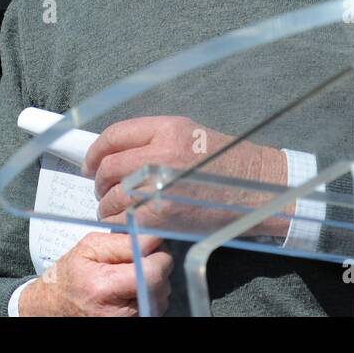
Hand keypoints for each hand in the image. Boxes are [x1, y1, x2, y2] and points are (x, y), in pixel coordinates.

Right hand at [19, 232, 171, 315]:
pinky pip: (153, 309)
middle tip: (142, 260)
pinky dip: (147, 297)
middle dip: (157, 268)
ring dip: (153, 284)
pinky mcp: (131, 326)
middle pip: (161, 286)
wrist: (52, 308)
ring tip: (131, 278)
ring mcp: (125, 323)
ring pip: (160, 298)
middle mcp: (116, 312)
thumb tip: (153, 238)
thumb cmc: (68, 277)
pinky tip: (130, 292)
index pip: (153, 272)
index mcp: (103, 286)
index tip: (154, 248)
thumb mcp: (88, 248)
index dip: (159, 256)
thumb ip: (122, 241)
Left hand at [84, 116, 288, 237]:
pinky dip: (120, 223)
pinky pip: (126, 219)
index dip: (96, 151)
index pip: (115, 135)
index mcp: (168, 128)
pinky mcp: (163, 214)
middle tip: (102, 189)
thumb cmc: (231, 163)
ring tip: (114, 209)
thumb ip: (156, 140)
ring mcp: (160, 185)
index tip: (91, 163)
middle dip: (99, 181)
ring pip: (112, 196)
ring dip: (107, 205)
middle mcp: (161, 153)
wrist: (262, 188)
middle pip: (109, 166)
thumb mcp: (192, 135)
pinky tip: (128, 223)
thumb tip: (121, 153)